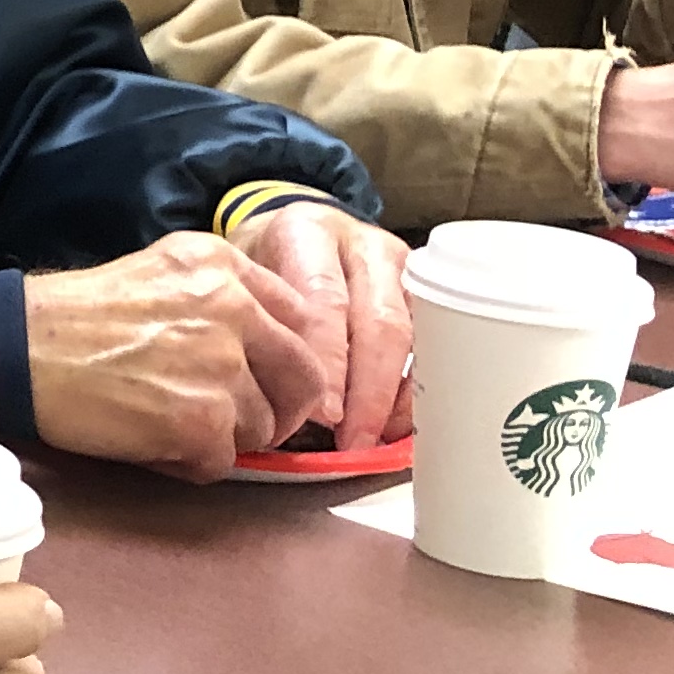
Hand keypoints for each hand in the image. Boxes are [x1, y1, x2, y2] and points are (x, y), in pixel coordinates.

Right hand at [22, 231, 330, 476]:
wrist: (15, 347)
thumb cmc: (74, 317)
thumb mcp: (158, 273)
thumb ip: (220, 298)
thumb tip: (266, 352)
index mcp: (222, 265)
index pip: (302, 318)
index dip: (286, 358)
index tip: (268, 379)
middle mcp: (232, 308)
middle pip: (303, 377)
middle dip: (280, 408)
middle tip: (244, 422)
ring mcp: (220, 367)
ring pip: (263, 424)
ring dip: (225, 437)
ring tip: (172, 425)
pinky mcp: (200, 421)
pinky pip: (224, 461)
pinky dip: (191, 463)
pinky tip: (152, 443)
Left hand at [225, 206, 410, 447]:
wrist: (287, 235)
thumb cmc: (261, 265)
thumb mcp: (246, 279)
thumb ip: (264, 325)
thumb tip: (278, 403)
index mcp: (309, 233)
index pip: (325, 299)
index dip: (328, 360)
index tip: (324, 413)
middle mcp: (363, 246)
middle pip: (379, 322)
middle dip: (368, 390)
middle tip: (352, 438)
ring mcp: (401, 269)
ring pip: (412, 337)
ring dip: (393, 396)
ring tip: (373, 439)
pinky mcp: (422, 295)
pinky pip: (426, 349)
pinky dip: (409, 392)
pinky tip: (392, 425)